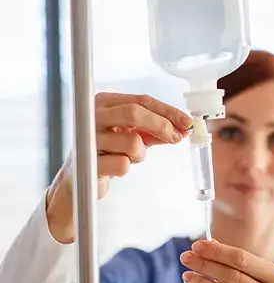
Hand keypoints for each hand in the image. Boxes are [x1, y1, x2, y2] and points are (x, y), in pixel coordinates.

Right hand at [46, 92, 192, 243]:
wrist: (77, 182)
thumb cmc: (107, 153)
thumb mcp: (132, 136)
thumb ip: (155, 130)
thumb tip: (182, 128)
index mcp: (104, 103)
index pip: (142, 100)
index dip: (168, 111)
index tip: (187, 122)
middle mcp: (92, 115)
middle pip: (135, 112)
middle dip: (162, 126)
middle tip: (177, 138)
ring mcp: (88, 138)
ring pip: (133, 142)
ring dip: (139, 155)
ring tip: (127, 158)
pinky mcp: (87, 162)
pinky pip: (123, 165)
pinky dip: (126, 168)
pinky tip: (113, 168)